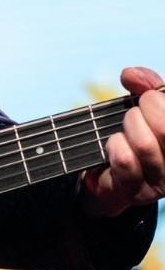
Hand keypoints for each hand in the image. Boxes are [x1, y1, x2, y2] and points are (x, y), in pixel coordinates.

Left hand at [80, 66, 164, 217]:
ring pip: (144, 145)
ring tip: (124, 131)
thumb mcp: (145, 102)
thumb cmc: (136, 129)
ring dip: (126, 129)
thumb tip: (131, 76)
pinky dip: (114, 145)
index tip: (146, 98)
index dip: (155, 98)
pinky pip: (124, 161)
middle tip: (133, 114)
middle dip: (140, 112)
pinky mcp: (139, 193)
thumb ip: (145, 83)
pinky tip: (115, 146)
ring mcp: (164, 182)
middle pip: (163, 127)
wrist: (110, 168)